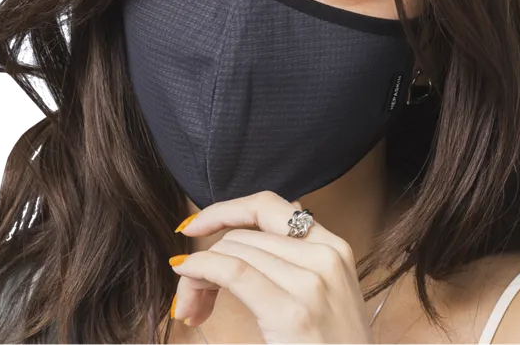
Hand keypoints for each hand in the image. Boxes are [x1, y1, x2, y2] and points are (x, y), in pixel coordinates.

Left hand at [170, 190, 374, 343]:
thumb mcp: (327, 292)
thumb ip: (300, 255)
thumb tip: (262, 225)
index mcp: (334, 246)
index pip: (269, 206)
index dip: (226, 210)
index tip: (197, 225)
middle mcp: (325, 256)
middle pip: (243, 234)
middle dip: (207, 253)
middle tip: (191, 288)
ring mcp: (311, 283)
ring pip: (232, 250)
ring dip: (198, 273)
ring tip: (192, 305)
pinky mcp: (291, 312)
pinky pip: (232, 271)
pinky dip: (200, 268)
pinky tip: (185, 274)